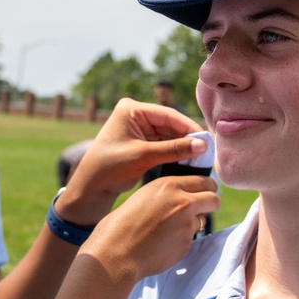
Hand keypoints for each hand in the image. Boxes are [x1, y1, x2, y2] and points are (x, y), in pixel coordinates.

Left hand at [57, 98, 208, 224]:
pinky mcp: (141, 143)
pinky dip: (175, 152)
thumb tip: (202, 144)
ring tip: (201, 157)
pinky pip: (163, 144)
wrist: (91, 188)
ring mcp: (138, 129)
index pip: (167, 115)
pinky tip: (189, 160)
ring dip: (183, 146)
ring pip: (169, 135)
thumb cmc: (110, 168)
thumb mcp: (143, 156)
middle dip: (187, 138)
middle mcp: (135, 115)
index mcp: (131, 109)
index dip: (188, 127)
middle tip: (207, 150)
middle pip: (169, 124)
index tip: (206, 139)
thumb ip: (174, 149)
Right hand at [81, 173, 218, 283]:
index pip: (204, 181)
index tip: (205, 192)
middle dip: (210, 203)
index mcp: (169, 185)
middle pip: (214, 199)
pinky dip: (181, 240)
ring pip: (202, 220)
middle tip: (202, 208)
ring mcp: (186, 224)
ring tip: (168, 229)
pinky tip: (162, 242)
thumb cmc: (122, 223)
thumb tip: (186, 196)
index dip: (207, 188)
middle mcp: (183, 202)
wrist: (117, 251)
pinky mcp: (186, 243)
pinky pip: (190, 238)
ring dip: (192, 223)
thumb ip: (168, 194)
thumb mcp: (145, 195)